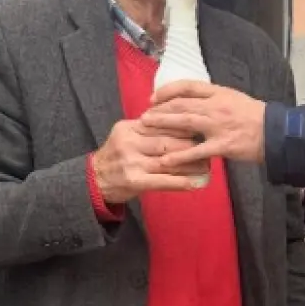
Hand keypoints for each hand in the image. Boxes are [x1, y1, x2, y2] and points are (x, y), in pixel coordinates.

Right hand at [91, 120, 205, 204]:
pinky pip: (163, 181)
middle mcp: (130, 142)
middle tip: (210, 148)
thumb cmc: (118, 156)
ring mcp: (131, 162)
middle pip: (168, 142)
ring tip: (208, 166)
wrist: (94, 180)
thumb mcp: (128, 135)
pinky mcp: (134, 181)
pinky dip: (182, 182)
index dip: (184, 127)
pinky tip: (196, 183)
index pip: (162, 123)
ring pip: (168, 161)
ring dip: (191, 165)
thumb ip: (150, 129)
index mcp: (129, 127)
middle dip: (191, 145)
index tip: (202, 129)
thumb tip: (183, 122)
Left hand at [142, 81, 266, 163]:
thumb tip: (193, 100)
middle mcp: (217, 106)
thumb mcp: (235, 99)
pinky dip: (180, 155)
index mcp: (220, 93)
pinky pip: (197, 150)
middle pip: (182, 104)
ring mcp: (219, 126)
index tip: (154, 98)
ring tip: (146, 127)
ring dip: (163, 124)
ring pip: (185, 122)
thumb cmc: (256, 117)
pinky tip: (165, 160)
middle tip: (143, 116)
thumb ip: (214, 99)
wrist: (276, 133)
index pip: (188, 86)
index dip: (168, 90)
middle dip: (160, 109)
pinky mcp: (223, 145)